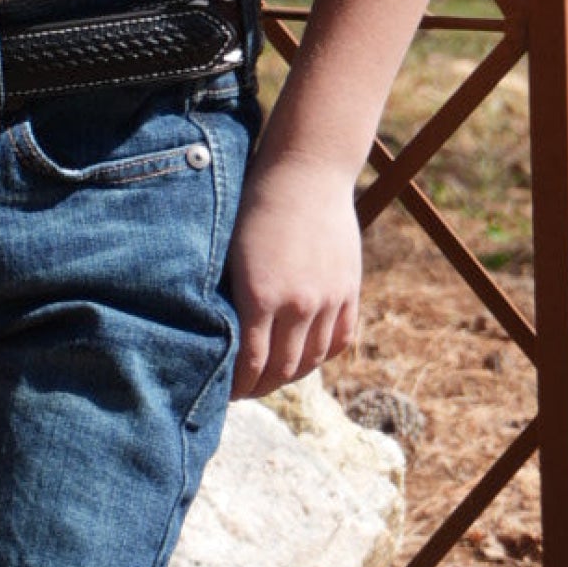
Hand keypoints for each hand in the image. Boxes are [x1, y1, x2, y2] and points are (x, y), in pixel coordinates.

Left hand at [225, 149, 361, 398]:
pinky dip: (323, 355)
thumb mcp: (230, 253)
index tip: (225, 392)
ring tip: (274, 377)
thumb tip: (218, 337)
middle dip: (261, 386)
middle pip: (283, 369)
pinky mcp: (349, 289)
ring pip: (313, 359)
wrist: (305, 174)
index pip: (251, 364)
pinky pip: (341, 338)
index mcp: (261, 296)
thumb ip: (231, 298)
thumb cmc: (254, 206)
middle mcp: (299, 304)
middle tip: (245, 390)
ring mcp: (329, 298)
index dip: (237, 385)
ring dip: (292, 375)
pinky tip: (307, 357)